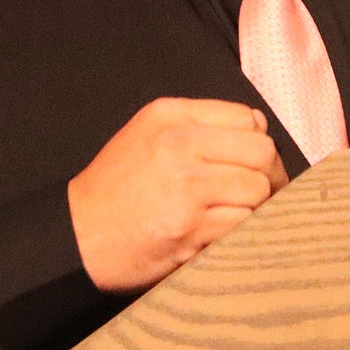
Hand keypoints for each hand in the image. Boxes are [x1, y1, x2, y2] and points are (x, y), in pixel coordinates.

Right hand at [67, 97, 287, 292]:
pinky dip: (244, 231)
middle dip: (272, 174)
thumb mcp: (147, 132)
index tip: (257, 161)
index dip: (259, 141)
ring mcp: (186, 190)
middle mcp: (179, 147)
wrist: (78, 232)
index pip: (246, 119)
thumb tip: (257, 125)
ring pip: (258, 192)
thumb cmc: (116, 184)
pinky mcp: (190, 230)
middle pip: (261, 153)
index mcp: (171, 117)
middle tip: (268, 191)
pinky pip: (242, 225)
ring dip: (259, 206)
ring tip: (243, 213)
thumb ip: (199, 121)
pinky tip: (229, 232)